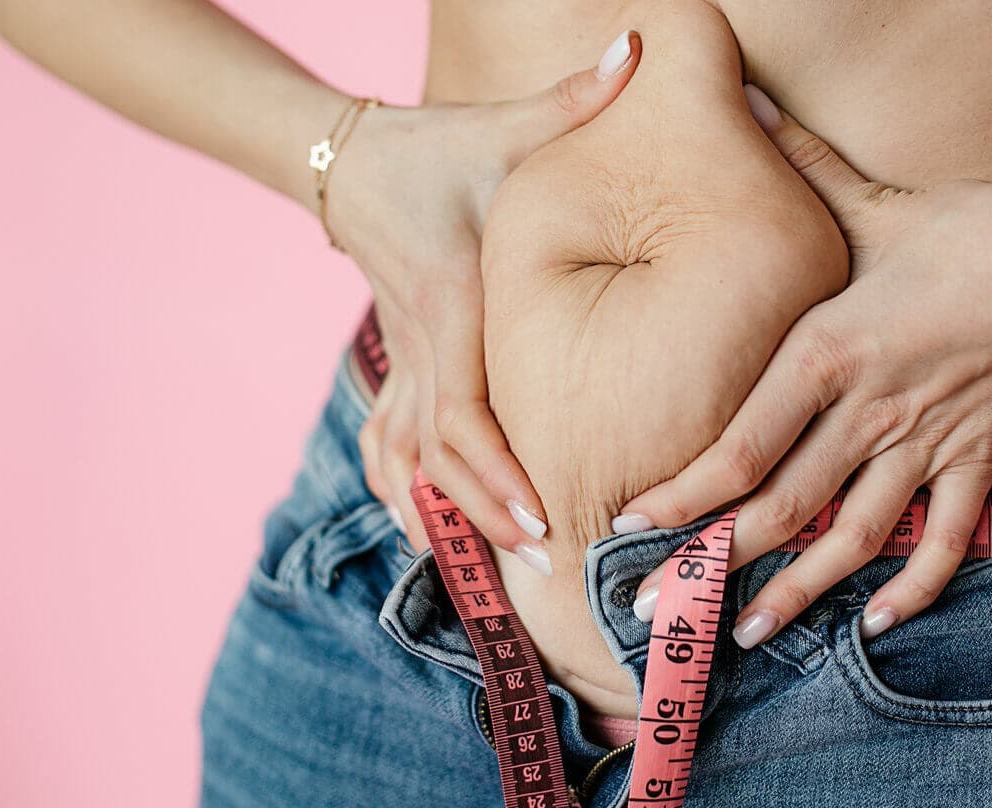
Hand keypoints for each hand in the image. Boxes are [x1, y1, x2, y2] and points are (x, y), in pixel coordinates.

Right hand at [339, 32, 641, 571]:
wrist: (352, 160)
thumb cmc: (440, 151)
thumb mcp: (503, 127)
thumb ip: (572, 99)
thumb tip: (638, 46)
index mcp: (457, 303)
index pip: (466, 410)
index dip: (496, 472)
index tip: (539, 517)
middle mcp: (428, 346)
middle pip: (440, 455)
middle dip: (484, 513)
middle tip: (540, 560)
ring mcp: (408, 361)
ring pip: (411, 459)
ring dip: (446, 514)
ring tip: (494, 571)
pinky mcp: (403, 364)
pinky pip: (394, 442)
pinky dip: (410, 489)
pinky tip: (432, 532)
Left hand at [624, 84, 991, 645]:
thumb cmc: (962, 232)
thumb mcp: (868, 204)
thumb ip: (797, 166)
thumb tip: (743, 103)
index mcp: (826, 356)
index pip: (738, 444)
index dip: (682, 494)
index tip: (634, 524)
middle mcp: (867, 414)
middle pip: (781, 506)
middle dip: (715, 560)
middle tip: (658, 604)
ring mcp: (926, 446)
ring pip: (852, 537)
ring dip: (798, 591)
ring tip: (749, 632)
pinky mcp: (979, 461)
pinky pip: (946, 539)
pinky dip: (914, 587)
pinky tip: (876, 623)